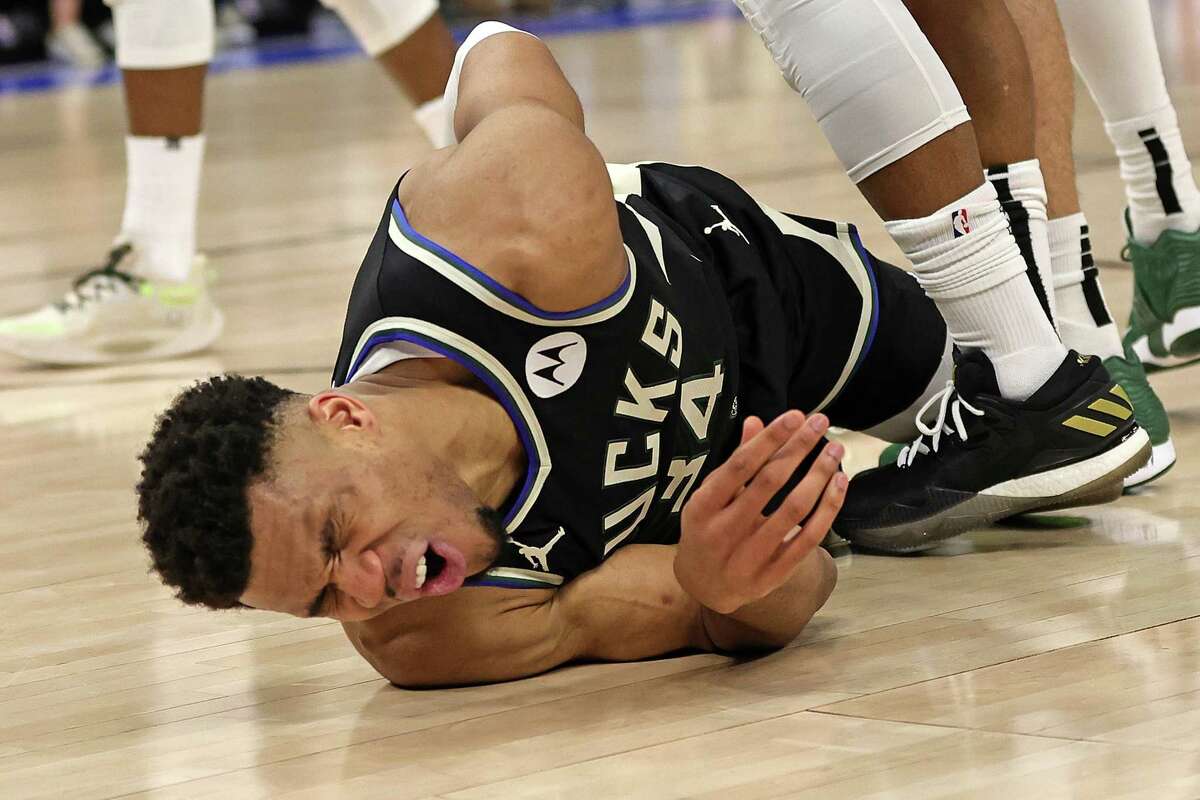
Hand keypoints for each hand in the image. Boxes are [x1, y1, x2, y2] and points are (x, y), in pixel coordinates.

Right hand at [675, 411, 846, 614]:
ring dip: (819, 474)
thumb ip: (735, 460)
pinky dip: (828, 508)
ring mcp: (750, 556)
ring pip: (794, 508)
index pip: (740, 465)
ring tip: (834, 449)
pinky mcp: (774, 573)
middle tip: (820, 422)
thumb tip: (757, 420)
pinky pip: (809, 537)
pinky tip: (838, 483)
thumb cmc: (707, 529)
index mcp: (702, 507)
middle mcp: (724, 532)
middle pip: (770, 482)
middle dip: (799, 447)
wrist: (704, 586)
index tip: (795, 416)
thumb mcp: (710, 495)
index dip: (770, 438)